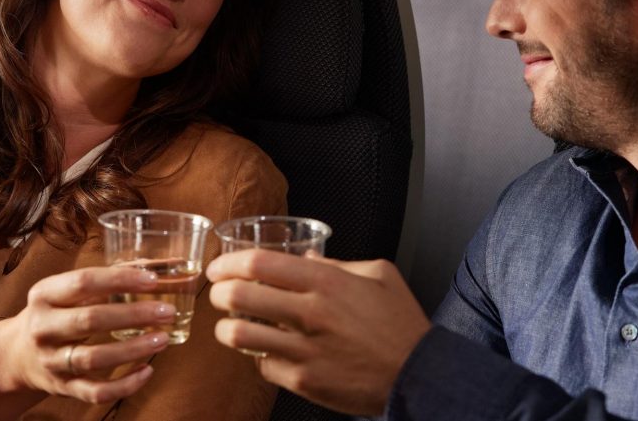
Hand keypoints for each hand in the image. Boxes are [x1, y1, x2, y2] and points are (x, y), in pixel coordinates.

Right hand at [0, 266, 176, 417]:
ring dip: (133, 349)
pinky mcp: (62, 387)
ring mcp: (51, 360)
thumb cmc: (55, 314)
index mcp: (44, 294)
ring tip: (163, 338)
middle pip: (91, 319)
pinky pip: (96, 391)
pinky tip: (147, 370)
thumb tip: (153, 266)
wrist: (17, 354)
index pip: (84, 281)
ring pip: (94, 358)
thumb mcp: (64, 292)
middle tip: (167, 311)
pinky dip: (125, 384)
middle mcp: (43, 327)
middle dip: (134, 314)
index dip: (120, 279)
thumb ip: (103, 281)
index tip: (152, 280)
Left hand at [207, 250, 430, 414]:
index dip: (229, 263)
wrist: (418, 375)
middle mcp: (311, 314)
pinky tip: (267, 350)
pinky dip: (259, 357)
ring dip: (227, 328)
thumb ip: (338, 263)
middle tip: (219, 293)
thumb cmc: (400, 325)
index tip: (219, 267)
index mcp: (327, 282)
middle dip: (219, 292)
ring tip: (231, 324)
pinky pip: (262, 366)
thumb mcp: (380, 275)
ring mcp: (305, 350)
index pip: (259, 264)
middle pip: (239, 296)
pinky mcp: (304, 381)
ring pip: (239, 335)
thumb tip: (305, 256)